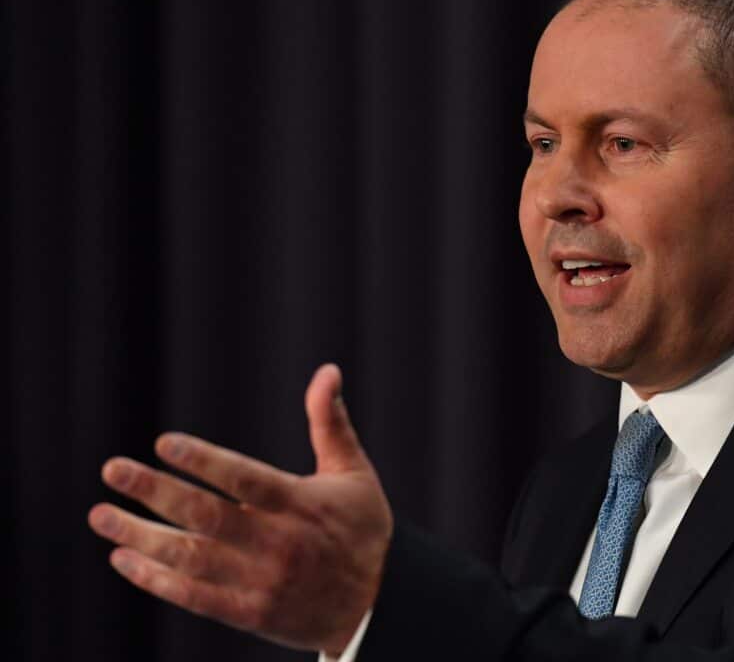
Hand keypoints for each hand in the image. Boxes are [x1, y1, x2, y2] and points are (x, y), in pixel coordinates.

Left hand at [88, 364, 392, 655]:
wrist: (380, 603)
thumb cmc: (362, 530)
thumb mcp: (354, 473)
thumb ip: (330, 423)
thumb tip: (327, 371)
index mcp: (302, 504)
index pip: (247, 479)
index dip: (205, 461)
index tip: (163, 444)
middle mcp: (279, 543)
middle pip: (208, 516)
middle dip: (155, 492)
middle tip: (113, 470)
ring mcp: (263, 581)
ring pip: (191, 558)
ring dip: (141, 537)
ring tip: (102, 516)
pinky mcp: (251, 613)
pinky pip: (194, 597)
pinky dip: (156, 579)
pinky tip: (125, 558)